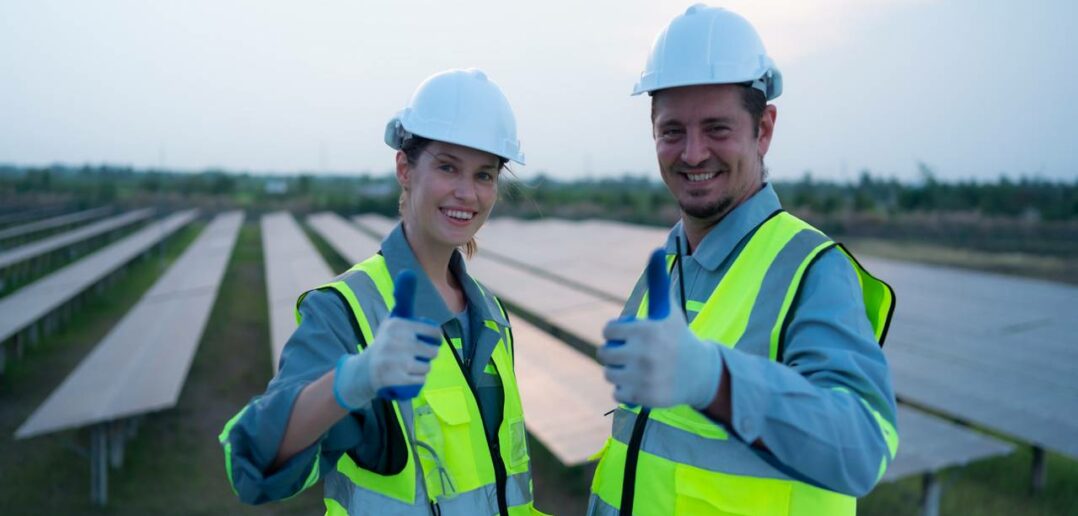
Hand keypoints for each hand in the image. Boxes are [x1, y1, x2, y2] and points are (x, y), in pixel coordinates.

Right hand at [333, 270, 440, 409]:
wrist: (364, 370)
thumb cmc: (387, 341)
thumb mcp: (394, 318)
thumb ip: (403, 297)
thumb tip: (408, 272)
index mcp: (398, 324)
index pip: (434, 333)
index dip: (436, 339)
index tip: (429, 340)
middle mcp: (395, 341)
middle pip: (432, 351)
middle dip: (429, 354)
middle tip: (416, 354)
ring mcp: (394, 361)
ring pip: (427, 367)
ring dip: (422, 368)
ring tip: (410, 365)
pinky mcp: (393, 379)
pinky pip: (420, 380)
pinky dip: (417, 380)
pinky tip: (408, 376)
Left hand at [597, 250, 721, 408]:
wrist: (700, 373)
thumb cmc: (677, 336)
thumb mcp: (667, 309)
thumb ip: (658, 281)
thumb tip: (657, 249)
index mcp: (646, 331)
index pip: (608, 331)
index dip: (616, 332)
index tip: (629, 335)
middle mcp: (644, 354)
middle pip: (604, 354)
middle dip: (614, 352)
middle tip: (629, 353)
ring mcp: (643, 377)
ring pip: (609, 374)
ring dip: (619, 372)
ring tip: (635, 368)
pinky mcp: (644, 397)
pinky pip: (617, 393)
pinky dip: (625, 390)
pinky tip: (641, 383)